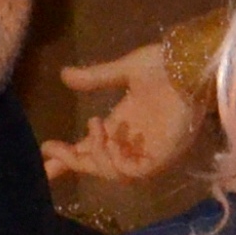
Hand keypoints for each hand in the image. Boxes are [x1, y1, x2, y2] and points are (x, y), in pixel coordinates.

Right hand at [39, 42, 201, 185]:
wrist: (192, 62)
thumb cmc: (165, 64)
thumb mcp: (123, 70)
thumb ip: (95, 78)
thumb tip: (64, 76)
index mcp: (122, 125)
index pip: (89, 149)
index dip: (67, 156)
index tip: (43, 154)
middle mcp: (133, 143)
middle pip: (97, 166)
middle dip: (72, 161)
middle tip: (52, 148)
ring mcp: (149, 151)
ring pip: (112, 173)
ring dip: (95, 156)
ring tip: (93, 123)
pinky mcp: (163, 155)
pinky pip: (132, 172)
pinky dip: (114, 160)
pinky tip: (108, 133)